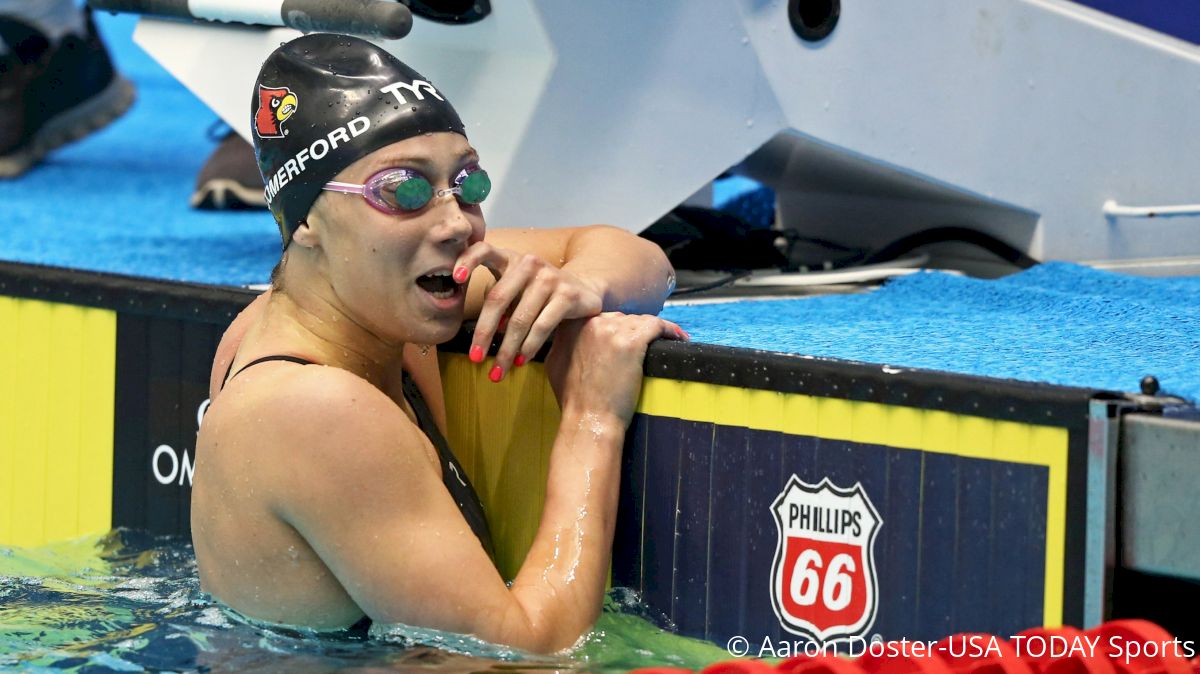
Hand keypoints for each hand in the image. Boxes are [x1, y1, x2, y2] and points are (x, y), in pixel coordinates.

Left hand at [455, 241, 604, 378]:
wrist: (584, 291)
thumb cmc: (540, 294)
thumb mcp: (517, 290)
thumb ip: (499, 302)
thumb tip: (486, 332)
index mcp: (511, 258)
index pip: (485, 249)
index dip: (468, 260)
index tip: (455, 279)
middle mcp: (529, 263)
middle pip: (498, 299)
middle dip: (483, 333)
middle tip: (474, 358)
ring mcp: (550, 277)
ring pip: (519, 319)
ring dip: (507, 350)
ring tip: (498, 370)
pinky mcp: (567, 295)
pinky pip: (541, 327)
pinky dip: (528, 347)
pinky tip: (520, 361)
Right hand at [544, 313, 686, 425]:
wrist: (588, 420)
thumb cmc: (573, 400)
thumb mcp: (556, 363)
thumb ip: (564, 343)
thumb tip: (573, 336)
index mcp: (571, 325)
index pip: (600, 317)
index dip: (615, 328)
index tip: (624, 336)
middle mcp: (590, 322)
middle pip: (620, 318)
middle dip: (631, 332)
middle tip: (641, 348)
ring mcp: (612, 331)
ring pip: (638, 321)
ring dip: (649, 332)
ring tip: (663, 341)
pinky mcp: (632, 342)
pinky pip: (656, 326)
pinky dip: (669, 330)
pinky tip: (677, 337)